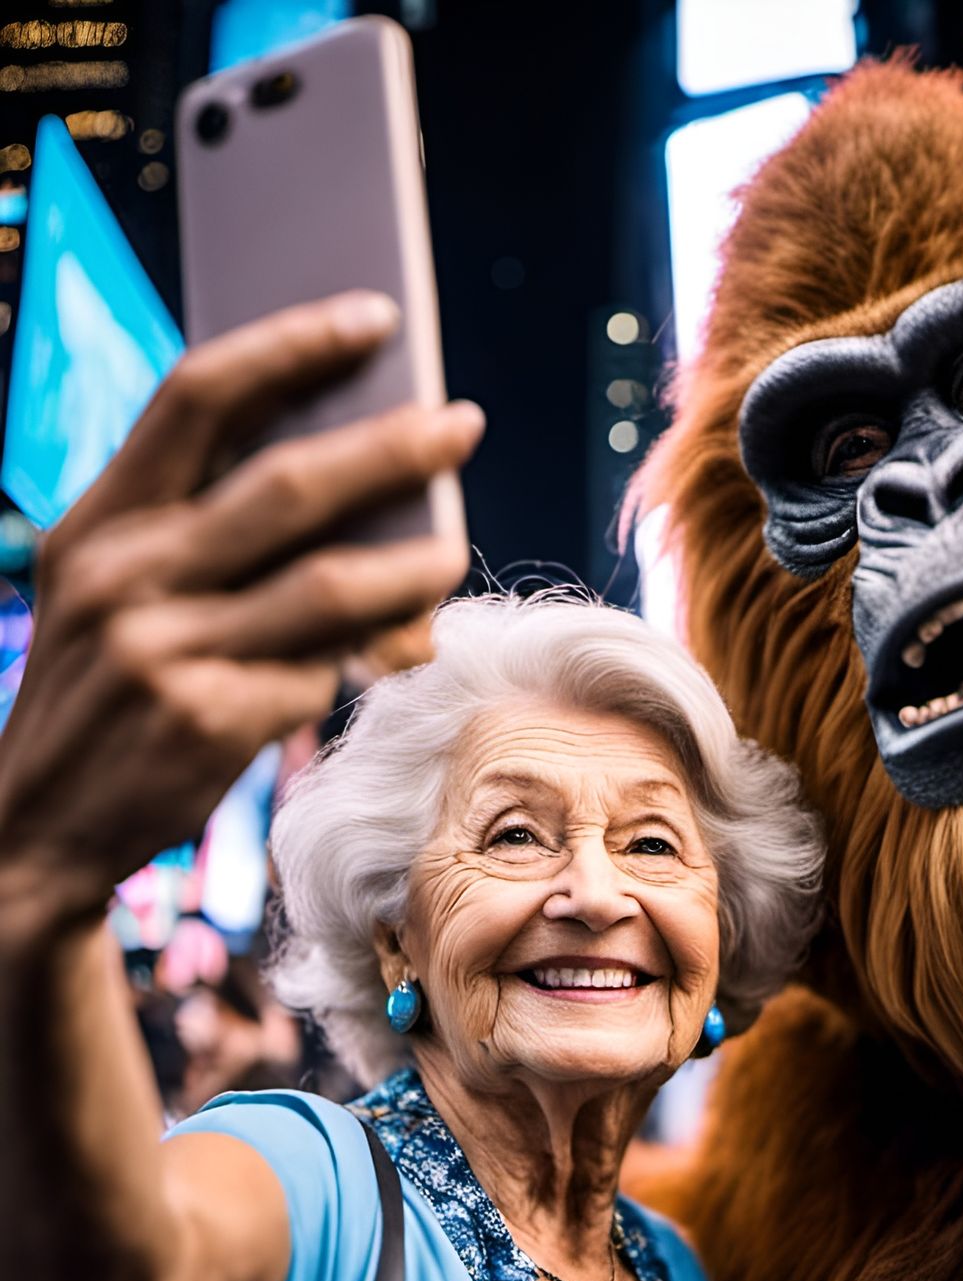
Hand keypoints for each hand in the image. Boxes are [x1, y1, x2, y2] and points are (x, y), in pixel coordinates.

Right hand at [0, 291, 483, 928]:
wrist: (33, 825)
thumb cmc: (109, 690)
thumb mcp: (124, 597)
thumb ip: (212, 539)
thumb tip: (359, 489)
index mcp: (99, 520)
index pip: (199, 395)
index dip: (292, 344)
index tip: (372, 315)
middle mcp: (123, 573)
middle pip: (287, 480)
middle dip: (392, 446)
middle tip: (462, 421)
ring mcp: (163, 649)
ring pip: (329, 582)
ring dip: (413, 563)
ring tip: (453, 546)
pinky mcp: (209, 720)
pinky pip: (320, 669)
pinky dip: (361, 655)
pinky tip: (392, 647)